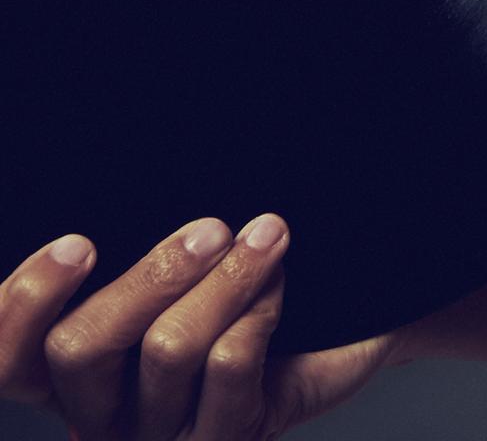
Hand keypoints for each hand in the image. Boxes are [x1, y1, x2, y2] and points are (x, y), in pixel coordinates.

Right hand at [1, 216, 403, 438]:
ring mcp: (164, 435)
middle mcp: (106, 415)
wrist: (342, 338)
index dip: (21, 308)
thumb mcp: (185, 274)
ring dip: (225, 279)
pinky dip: (259, 309)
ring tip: (266, 236)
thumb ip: (146, 258)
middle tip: (209, 231)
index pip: (13, 362)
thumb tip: (125, 183)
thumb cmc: (246, 298)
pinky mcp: (228, 436)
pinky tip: (279, 284)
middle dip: (147, 276)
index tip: (78, 245)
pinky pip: (229, 365)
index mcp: (78, 375)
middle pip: (79, 350)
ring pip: (165, 350)